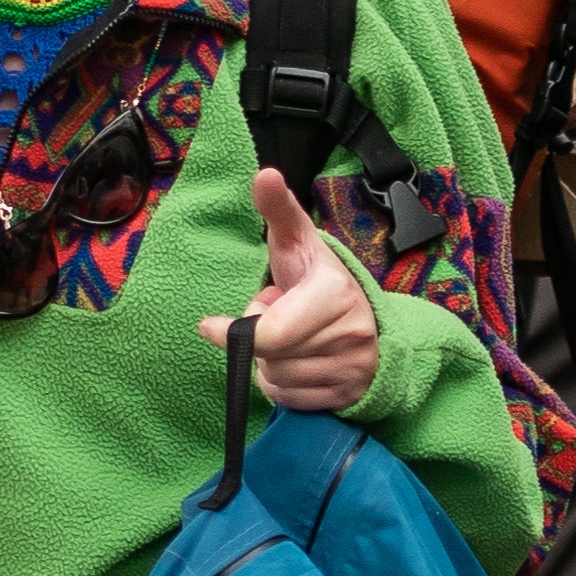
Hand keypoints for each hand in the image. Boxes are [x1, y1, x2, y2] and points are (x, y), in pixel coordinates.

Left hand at [201, 170, 381, 412]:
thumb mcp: (297, 242)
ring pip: (278, 383)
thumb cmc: (316, 280)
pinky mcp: (349, 397)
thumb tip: (264, 173)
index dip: (235, 332)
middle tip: (281, 320)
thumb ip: (278, 210)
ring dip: (272, 366)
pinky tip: (300, 364)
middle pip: (270, 359)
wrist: (363, 319)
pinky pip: (291, 402)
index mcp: (334, 295)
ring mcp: (354, 369)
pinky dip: (286, 388)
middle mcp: (351, 334)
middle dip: (263, 343)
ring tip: (294, 341)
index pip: (269, 335)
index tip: (211, 326)